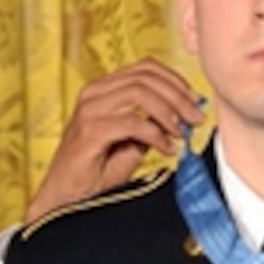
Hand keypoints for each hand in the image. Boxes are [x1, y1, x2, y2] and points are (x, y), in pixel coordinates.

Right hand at [24, 59, 205, 223]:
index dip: (175, 80)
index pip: (146, 68)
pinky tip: (167, 149)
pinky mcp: (89, 131)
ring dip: (169, 112)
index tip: (195, 100)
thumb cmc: (98, 168)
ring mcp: (90, 110)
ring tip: (181, 133)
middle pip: (146, 78)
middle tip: (196, 118)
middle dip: (179, 97)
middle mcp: (94, 93)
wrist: (67, 195)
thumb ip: (154, 122)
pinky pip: (132, 123)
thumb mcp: (133, 139)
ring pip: (140, 94)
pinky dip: (155, 135)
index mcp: (104, 88)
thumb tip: (185, 113)